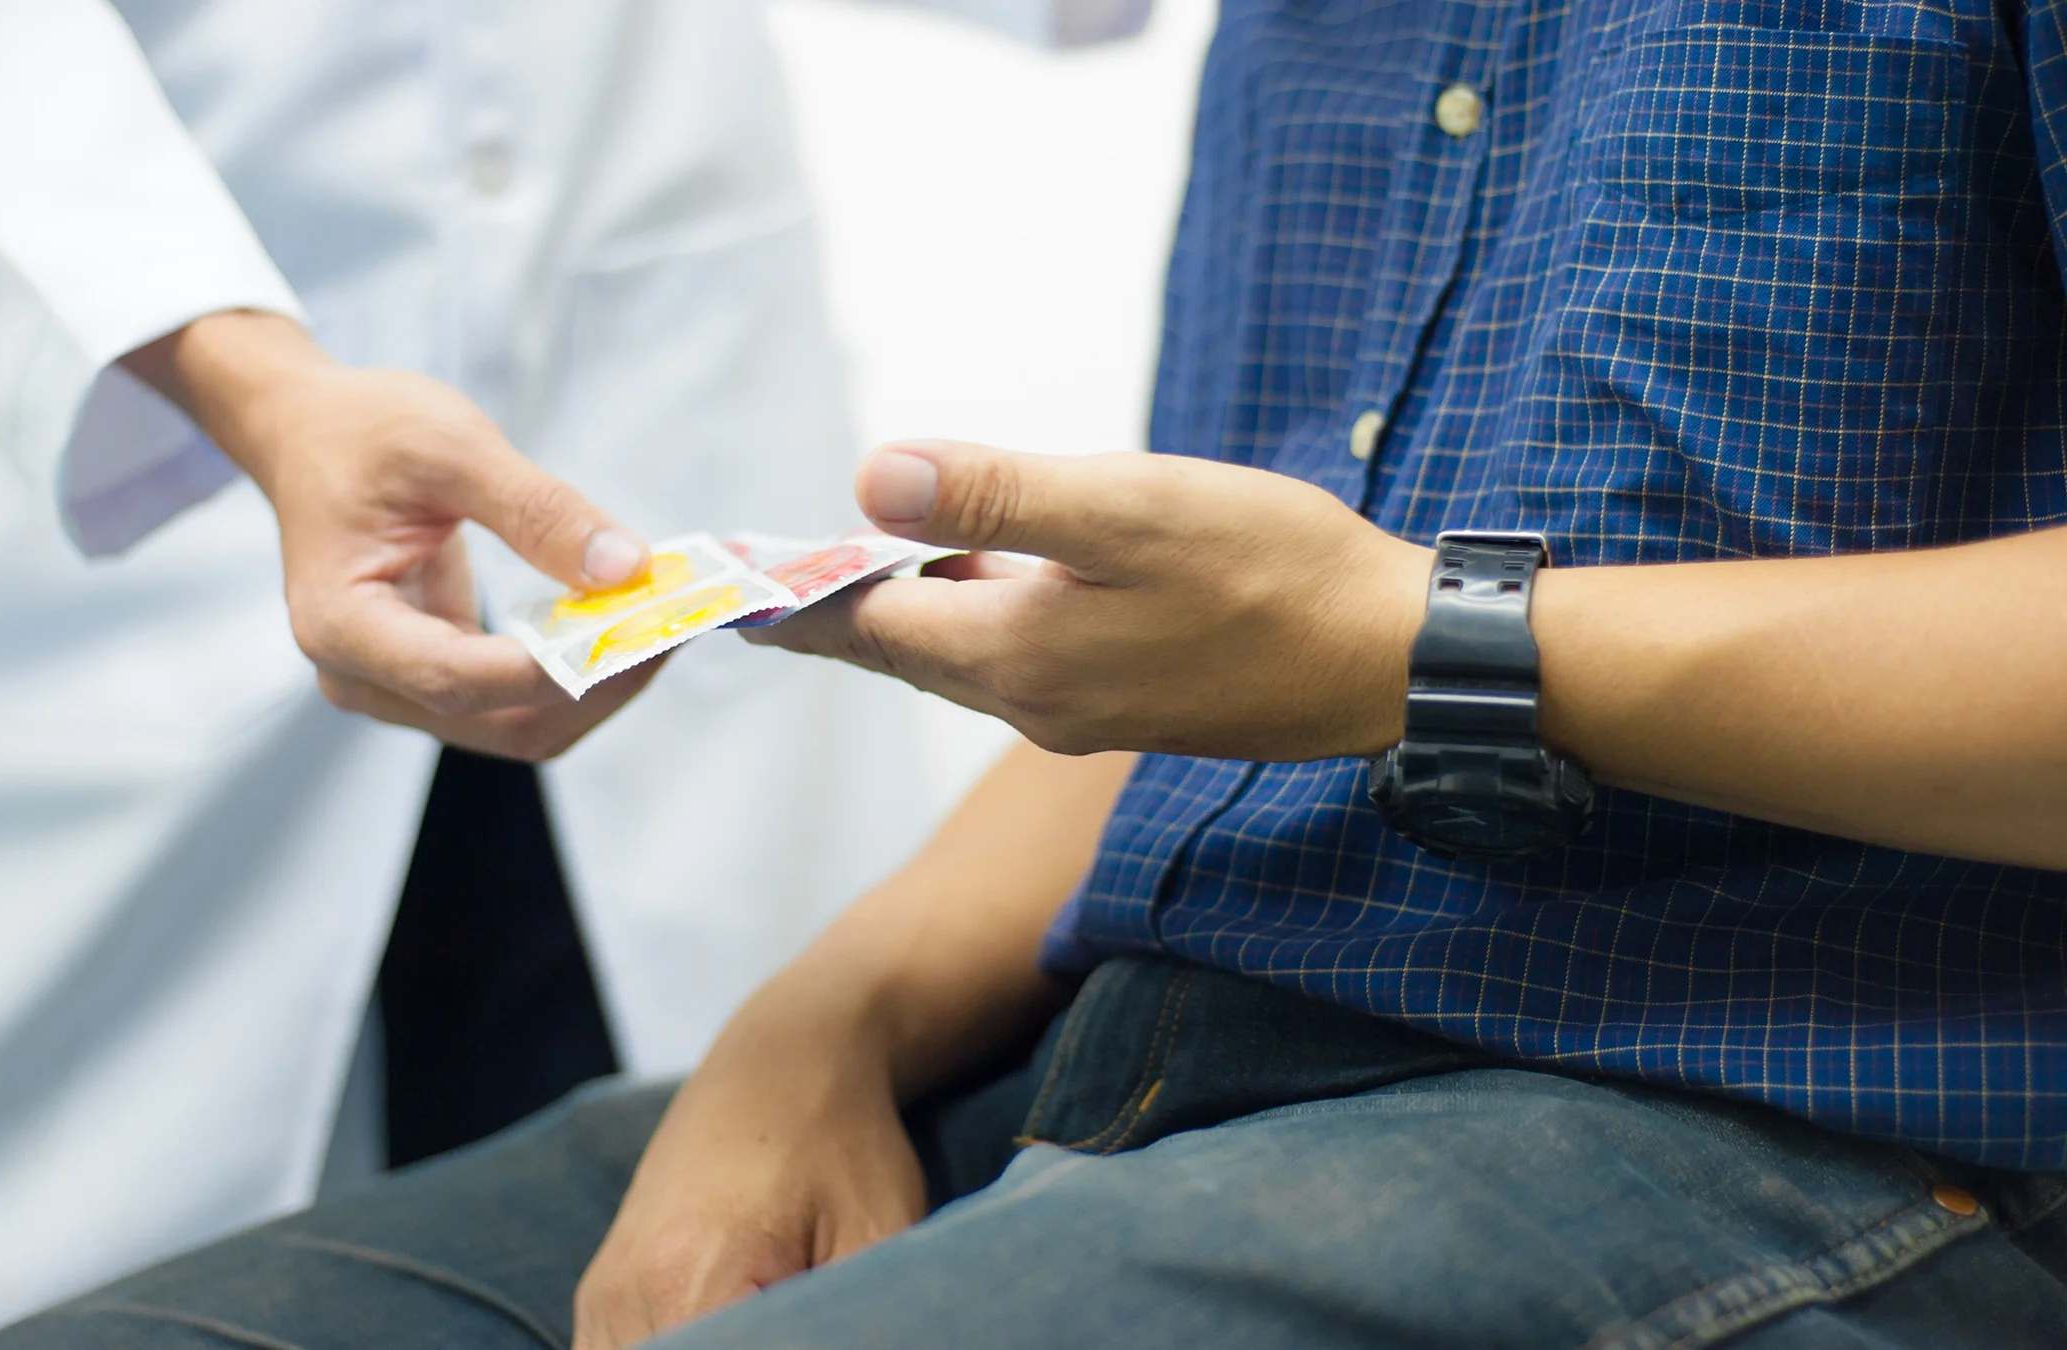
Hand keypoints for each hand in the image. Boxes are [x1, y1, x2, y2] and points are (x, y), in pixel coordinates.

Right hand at [127, 312, 656, 759]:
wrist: (310, 434)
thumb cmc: (362, 432)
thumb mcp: (451, 446)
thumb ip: (538, 510)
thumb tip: (626, 569)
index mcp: (342, 622)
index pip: (457, 678)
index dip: (554, 671)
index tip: (638, 630)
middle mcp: (360, 675)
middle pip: (499, 721)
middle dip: (595, 685)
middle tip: (677, 626)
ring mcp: (395, 686)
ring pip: (517, 725)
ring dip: (596, 687)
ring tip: (663, 624)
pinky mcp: (431, 676)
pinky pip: (515, 700)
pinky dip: (575, 673)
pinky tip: (622, 626)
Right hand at [572, 989, 924, 1348]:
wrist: (783, 1053)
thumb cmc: (844, 1141)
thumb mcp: (879, 1235)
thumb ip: (859, 1324)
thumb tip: (863, 1346)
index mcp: (693, 1281)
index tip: (815, 1336)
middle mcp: (628, 1293)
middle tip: (797, 1331)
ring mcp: (605, 1293)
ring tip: (768, 1331)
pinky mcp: (602, 1290)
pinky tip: (729, 1335)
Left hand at [748, 440, 1432, 760]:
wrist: (1395, 659)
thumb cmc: (1273, 571)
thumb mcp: (1127, 509)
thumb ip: (995, 494)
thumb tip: (869, 477)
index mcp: (1014, 656)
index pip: (869, 624)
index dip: (802, 593)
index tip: (734, 588)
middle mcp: (1035, 701)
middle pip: (906, 653)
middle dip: (837, 617)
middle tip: (767, 596)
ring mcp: (1085, 710)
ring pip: (964, 658)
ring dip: (911, 614)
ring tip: (858, 574)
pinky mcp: (1132, 703)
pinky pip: (1021, 664)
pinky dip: (980, 620)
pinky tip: (990, 579)